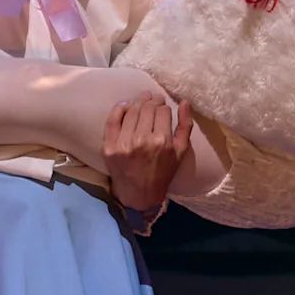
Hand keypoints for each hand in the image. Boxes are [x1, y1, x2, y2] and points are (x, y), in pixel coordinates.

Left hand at [102, 92, 193, 220]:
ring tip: (141, 101)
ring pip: (132, 111)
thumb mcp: (181, 152)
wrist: (140, 194)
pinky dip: (119, 109)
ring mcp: (124, 143)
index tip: (163, 107)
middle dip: (152, 100)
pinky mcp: (109, 146)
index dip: (164, 106)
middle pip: (147, 108)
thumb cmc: (163, 172)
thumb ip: (185, 126)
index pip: (163, 111)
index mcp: (162, 141)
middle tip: (153, 100)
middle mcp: (142, 140)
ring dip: (138, 102)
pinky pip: (112, 120)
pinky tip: (126, 106)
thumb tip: (184, 101)